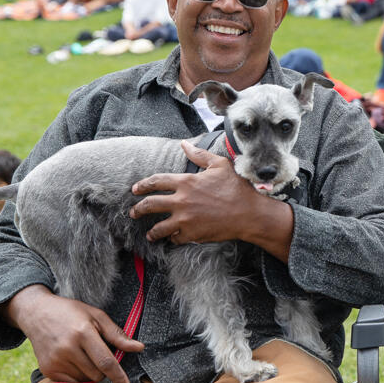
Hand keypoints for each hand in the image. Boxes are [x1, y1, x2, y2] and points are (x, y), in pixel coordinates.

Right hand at [5, 284, 143, 382]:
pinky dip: (77, 374)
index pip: (105, 361)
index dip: (118, 376)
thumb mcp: (97, 315)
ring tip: (81, 352)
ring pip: (85, 380)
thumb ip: (117, 334)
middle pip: (96, 374)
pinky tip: (72, 359)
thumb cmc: (71, 312)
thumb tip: (139, 348)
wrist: (37, 312)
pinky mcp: (47, 369)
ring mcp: (55, 360)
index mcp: (83, 333)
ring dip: (90, 371)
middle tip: (96, 352)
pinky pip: (71, 382)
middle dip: (103, 369)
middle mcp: (67, 348)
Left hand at [129, 141, 262, 243]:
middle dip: (138, 210)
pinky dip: (172, 238)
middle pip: (150, 205)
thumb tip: (184, 143)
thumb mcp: (220, 165)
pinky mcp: (191, 234)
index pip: (155, 181)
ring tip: (150, 234)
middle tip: (133, 213)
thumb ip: (199, 155)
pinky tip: (172, 238)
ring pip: (158, 227)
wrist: (249, 213)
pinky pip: (174, 238)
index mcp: (186, 182)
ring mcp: (185, 219)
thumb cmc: (237, 188)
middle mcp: (181, 201)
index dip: (142, 185)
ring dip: (152, 231)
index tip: (135, 189)